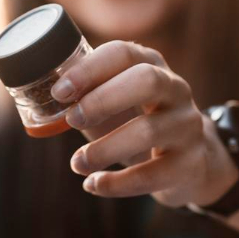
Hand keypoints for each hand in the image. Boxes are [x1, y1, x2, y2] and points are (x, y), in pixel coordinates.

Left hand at [54, 41, 238, 207]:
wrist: (193, 161)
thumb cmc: (141, 124)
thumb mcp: (119, 102)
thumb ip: (88, 95)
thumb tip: (45, 98)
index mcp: (153, 66)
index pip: (124, 53)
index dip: (90, 69)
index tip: (60, 91)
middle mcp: (176, 90)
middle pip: (147, 81)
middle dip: (103, 99)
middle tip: (72, 120)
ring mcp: (187, 127)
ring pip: (148, 131)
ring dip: (104, 149)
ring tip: (77, 163)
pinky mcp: (190, 164)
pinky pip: (153, 175)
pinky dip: (118, 184)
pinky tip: (94, 184)